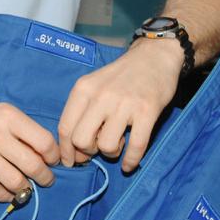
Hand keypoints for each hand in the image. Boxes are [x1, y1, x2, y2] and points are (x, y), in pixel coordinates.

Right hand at [0, 97, 59, 201]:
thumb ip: (21, 130)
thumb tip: (46, 155)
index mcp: (7, 115)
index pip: (44, 141)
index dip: (53, 156)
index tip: (53, 161)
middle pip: (32, 165)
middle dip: (45, 177)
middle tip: (46, 180)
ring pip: (15, 182)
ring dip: (25, 189)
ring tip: (25, 187)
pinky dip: (5, 195)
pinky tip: (7, 192)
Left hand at [57, 38, 181, 172]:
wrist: (154, 56)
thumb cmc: (121, 75)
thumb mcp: (94, 85)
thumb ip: (82, 111)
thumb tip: (73, 149)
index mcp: (84, 89)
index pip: (65, 127)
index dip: (66, 150)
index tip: (71, 161)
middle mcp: (101, 96)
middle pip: (81, 140)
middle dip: (88, 152)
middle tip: (98, 147)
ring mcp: (125, 104)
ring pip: (106, 146)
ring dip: (111, 153)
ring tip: (118, 143)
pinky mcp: (148, 111)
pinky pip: (136, 146)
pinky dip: (131, 161)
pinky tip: (129, 163)